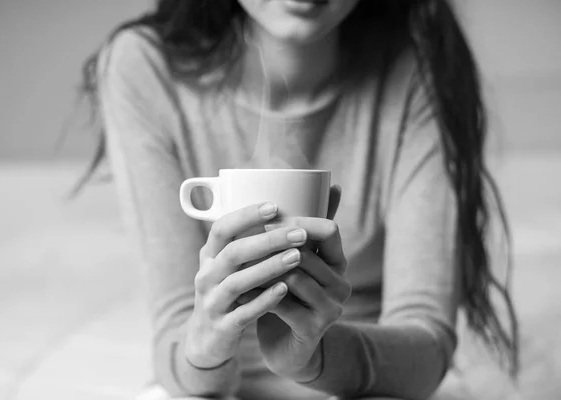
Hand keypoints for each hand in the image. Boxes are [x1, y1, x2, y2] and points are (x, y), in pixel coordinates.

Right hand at [185, 202, 311, 368]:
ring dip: (268, 268)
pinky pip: (243, 312)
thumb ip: (252, 242)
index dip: (246, 215)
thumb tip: (283, 207)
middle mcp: (207, 276)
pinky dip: (263, 300)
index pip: (222, 228)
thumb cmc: (229, 293)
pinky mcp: (222, 326)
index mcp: (210, 256)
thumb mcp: (232, 266)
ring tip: (297, 256)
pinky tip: (284, 289)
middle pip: (233, 253)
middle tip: (299, 233)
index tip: (275, 206)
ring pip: (237, 282)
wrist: (208, 340)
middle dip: (267, 241)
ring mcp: (213, 302)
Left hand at [236, 186, 350, 381]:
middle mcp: (341, 285)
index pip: (329, 230)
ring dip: (262, 268)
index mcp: (338, 264)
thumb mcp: (299, 261)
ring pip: (293, 276)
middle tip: (241, 238)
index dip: (299, 221)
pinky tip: (240, 290)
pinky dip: (258, 294)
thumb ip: (308, 228)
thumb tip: (330, 183)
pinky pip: (283, 304)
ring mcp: (331, 309)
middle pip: (305, 253)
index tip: (268, 219)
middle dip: (272, 244)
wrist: (287, 346)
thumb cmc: (290, 295)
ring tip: (237, 262)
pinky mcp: (313, 330)